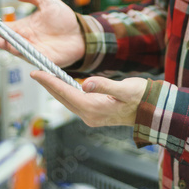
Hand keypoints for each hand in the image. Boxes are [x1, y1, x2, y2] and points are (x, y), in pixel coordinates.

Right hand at [0, 0, 84, 67]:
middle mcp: (26, 39)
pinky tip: (12, 47)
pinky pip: (29, 56)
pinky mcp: (42, 58)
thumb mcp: (45, 1)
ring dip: (4, 45)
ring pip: (14, 49)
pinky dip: (20, 53)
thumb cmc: (63, 17)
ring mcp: (33, 49)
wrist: (81, 31)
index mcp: (24, 27)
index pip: (4, 28)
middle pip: (5, 40)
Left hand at [30, 72, 147, 126]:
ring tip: (46, 77)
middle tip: (36, 72)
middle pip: (63, 98)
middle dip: (48, 85)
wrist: (153, 110)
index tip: (36, 72)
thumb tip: (84, 83)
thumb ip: (104, 85)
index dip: (49, 82)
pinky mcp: (96, 114)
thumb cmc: (141, 97)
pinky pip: (75, 102)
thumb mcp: (125, 88)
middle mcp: (89, 115)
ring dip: (56, 89)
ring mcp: (92, 116)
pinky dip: (66, 92)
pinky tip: (64, 85)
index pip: (65, 92)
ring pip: (68, 100)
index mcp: (93, 108)